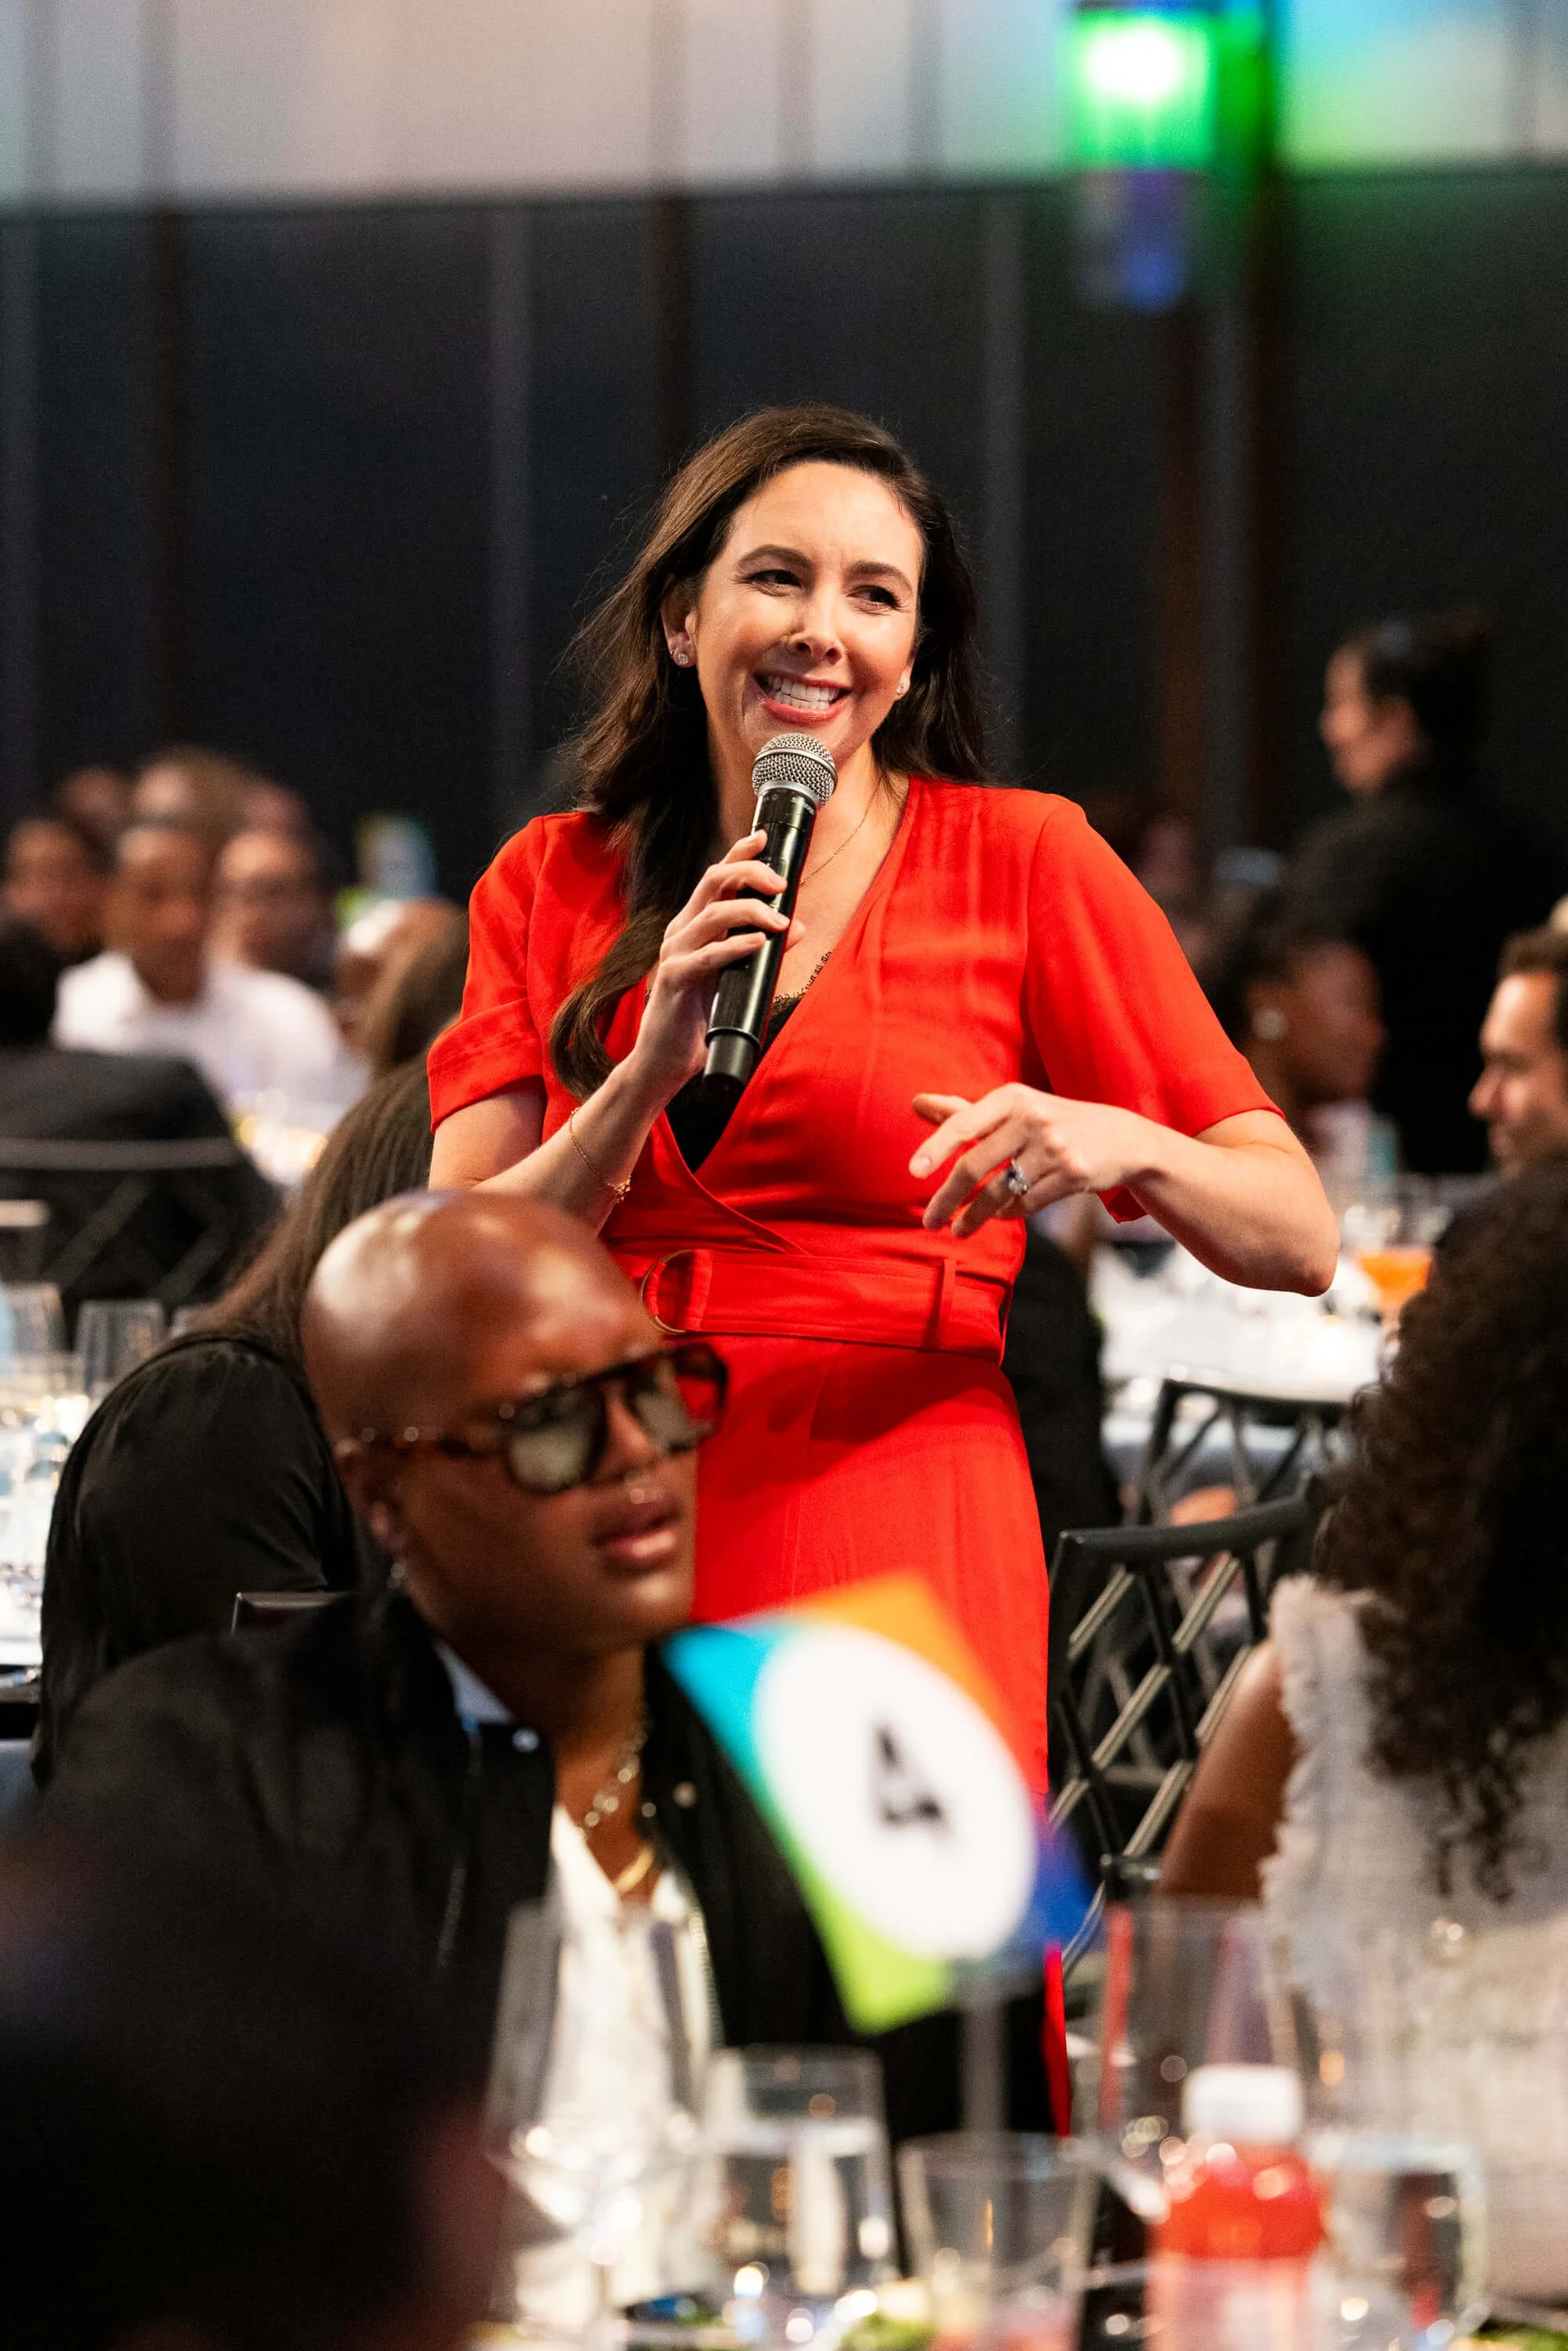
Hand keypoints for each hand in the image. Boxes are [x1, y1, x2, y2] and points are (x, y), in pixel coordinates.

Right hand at [631, 831, 802, 1097]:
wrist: (664, 1061)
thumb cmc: (697, 1018)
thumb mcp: (734, 977)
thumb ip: (760, 950)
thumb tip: (796, 927)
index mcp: (691, 925)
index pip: (714, 878)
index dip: (738, 853)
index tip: (764, 838)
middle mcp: (680, 931)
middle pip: (713, 882)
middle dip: (751, 873)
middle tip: (782, 883)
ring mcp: (674, 953)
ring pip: (714, 913)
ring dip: (753, 911)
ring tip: (781, 921)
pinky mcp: (674, 979)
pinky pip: (708, 955)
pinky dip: (737, 945)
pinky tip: (760, 943)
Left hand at [909, 1085, 1152, 1236]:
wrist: (1121, 1138)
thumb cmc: (1052, 1121)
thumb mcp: (1013, 1108)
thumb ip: (964, 1111)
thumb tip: (916, 1102)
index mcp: (1012, 1098)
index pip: (964, 1124)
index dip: (936, 1148)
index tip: (913, 1171)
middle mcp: (1032, 1118)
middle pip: (975, 1166)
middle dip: (947, 1198)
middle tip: (928, 1221)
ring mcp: (1055, 1147)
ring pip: (999, 1192)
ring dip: (973, 1217)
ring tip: (956, 1230)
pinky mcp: (1073, 1175)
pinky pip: (1025, 1204)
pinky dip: (1006, 1214)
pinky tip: (997, 1216)